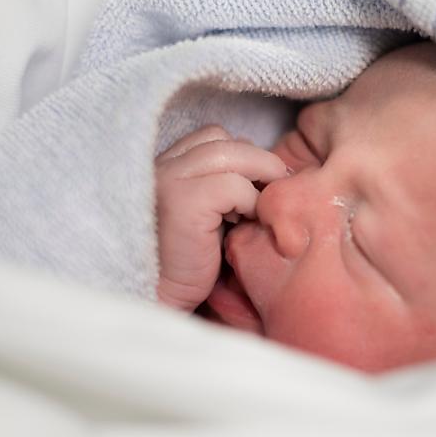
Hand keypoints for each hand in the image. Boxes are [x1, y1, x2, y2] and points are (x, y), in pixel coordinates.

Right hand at [155, 125, 286, 311]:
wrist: (163, 300)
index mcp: (166, 164)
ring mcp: (170, 179)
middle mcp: (162, 165)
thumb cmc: (192, 263)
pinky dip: (250, 203)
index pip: (213, 136)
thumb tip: (271, 170)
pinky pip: (235, 186)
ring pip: (232, 153)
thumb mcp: (210, 214)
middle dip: (257, 162)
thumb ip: (226, 186)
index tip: (260, 185)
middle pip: (223, 138)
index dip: (243, 156)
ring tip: (256, 211)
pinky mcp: (183, 202)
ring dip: (257, 178)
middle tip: (273, 194)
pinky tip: (243, 226)